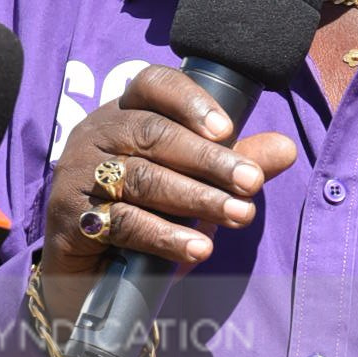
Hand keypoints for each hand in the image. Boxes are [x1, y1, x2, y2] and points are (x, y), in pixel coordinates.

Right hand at [41, 62, 296, 324]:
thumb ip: (235, 163)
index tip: (228, 129)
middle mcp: (96, 134)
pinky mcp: (71, 218)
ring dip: (196, 198)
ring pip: (141, 178)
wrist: (88, 271)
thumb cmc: (146, 213)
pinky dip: (166, 236)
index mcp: (125, 113)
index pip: (152, 85)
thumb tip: (286, 149)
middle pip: (153, 134)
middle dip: (209, 160)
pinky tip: (199, 248)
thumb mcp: (193, 185)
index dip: (189, 101)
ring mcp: (77, 175)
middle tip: (252, 183)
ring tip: (239, 215)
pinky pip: (123, 223)